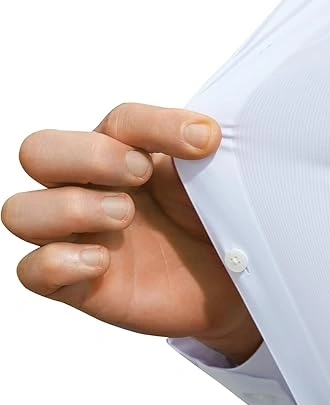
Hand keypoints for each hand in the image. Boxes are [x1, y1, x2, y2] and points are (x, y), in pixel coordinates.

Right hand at [1, 103, 261, 363]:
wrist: (233, 283)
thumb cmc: (213, 221)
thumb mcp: (212, 180)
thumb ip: (199, 152)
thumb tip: (204, 133)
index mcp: (123, 151)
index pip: (118, 121)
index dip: (157, 124)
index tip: (205, 140)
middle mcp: (89, 187)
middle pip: (39, 150)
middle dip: (86, 155)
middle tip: (140, 172)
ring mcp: (78, 236)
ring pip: (21, 211)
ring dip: (70, 207)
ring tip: (124, 215)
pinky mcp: (79, 284)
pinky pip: (31, 271)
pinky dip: (57, 261)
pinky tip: (102, 261)